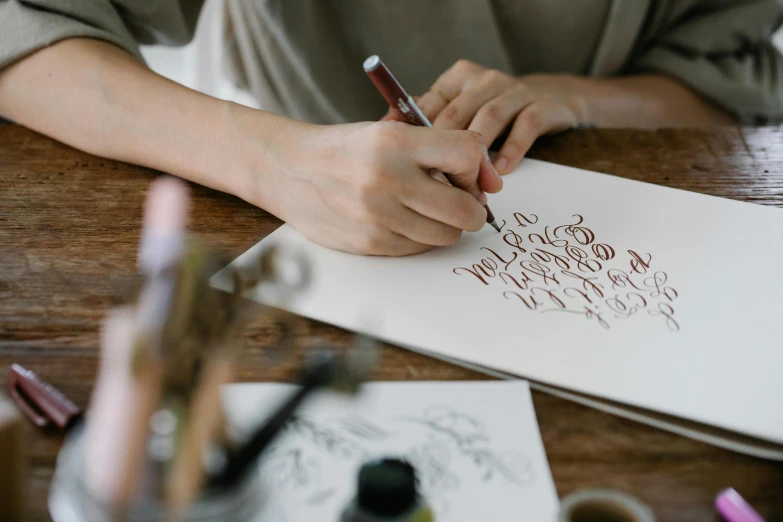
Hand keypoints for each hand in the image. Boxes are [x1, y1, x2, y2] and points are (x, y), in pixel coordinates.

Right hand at [252, 120, 501, 255]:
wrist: (290, 170)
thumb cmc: (346, 149)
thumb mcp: (389, 131)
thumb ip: (439, 149)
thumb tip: (490, 181)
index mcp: (394, 141)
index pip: (466, 153)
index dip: (474, 166)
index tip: (464, 172)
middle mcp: (387, 179)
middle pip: (465, 209)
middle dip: (472, 208)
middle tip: (460, 200)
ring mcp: (378, 216)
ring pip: (447, 235)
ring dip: (446, 225)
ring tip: (427, 208)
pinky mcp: (370, 243)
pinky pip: (419, 248)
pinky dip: (421, 237)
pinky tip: (404, 219)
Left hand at [384, 60, 585, 174]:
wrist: (552, 99)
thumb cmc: (492, 113)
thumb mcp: (460, 112)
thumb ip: (427, 123)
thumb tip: (382, 134)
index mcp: (457, 79)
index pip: (430, 107)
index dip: (418, 139)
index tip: (408, 170)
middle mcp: (484, 80)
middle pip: (457, 115)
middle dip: (444, 153)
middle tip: (435, 187)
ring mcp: (514, 91)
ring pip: (490, 118)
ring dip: (478, 155)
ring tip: (469, 186)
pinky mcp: (541, 105)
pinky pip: (524, 126)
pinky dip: (511, 150)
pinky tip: (501, 172)